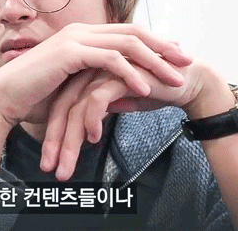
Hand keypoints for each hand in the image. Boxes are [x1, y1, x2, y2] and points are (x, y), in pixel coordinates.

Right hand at [0, 23, 192, 132]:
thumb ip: (94, 80)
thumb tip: (119, 90)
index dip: (155, 43)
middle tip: (186, 62)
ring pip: (126, 43)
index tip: (176, 57)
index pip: (127, 32)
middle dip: (163, 47)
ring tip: (174, 79)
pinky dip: (130, 73)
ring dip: (155, 61)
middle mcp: (81, 31)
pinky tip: (145, 89)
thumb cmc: (34, 97)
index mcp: (83, 35)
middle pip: (134, 32)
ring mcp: (75, 39)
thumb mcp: (72, 85)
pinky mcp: (69, 53)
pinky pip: (109, 60)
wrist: (2, 99)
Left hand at [42, 59, 234, 180]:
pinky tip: (94, 139)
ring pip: (76, 106)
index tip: (49, 163)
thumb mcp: (123, 102)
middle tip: (50, 169)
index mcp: (89, 73)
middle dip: (55, 142)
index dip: (54, 135)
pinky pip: (97, 98)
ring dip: (69, 141)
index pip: (62, 105)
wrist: (188, 80)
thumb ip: (105, 108)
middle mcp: (92, 69)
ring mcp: (104, 68)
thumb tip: (88, 126)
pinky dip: (92, 120)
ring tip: (67, 168)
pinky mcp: (120, 72)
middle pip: (63, 106)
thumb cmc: (156, 90)